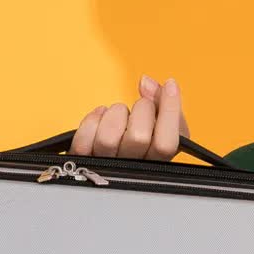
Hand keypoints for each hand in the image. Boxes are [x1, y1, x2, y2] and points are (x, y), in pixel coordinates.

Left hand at [70, 75, 188, 159]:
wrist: (106, 164)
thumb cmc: (137, 143)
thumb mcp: (160, 125)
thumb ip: (161, 102)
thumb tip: (145, 83)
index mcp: (158, 163)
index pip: (167, 144)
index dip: (170, 111)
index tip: (170, 86)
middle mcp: (132, 170)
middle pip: (138, 137)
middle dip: (141, 109)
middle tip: (139, 109)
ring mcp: (106, 168)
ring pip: (107, 139)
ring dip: (114, 115)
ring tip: (118, 117)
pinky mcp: (84, 162)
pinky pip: (83, 140)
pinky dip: (91, 121)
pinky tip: (100, 121)